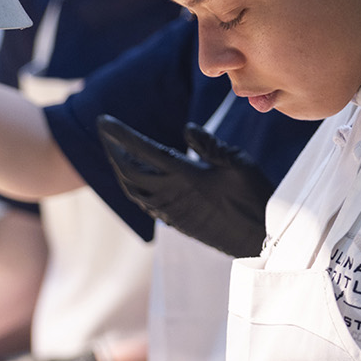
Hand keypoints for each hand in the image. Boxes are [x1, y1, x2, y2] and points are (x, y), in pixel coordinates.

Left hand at [98, 116, 272, 257]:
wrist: (257, 239)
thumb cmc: (253, 196)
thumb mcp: (237, 162)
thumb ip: (208, 144)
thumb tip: (186, 128)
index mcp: (184, 175)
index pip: (142, 150)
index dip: (119, 135)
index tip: (103, 121)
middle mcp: (170, 194)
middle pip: (127, 170)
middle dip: (113, 150)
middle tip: (105, 133)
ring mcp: (169, 211)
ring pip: (132, 188)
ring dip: (120, 169)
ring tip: (117, 152)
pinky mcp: (174, 222)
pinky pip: (143, 202)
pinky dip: (132, 186)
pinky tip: (136, 178)